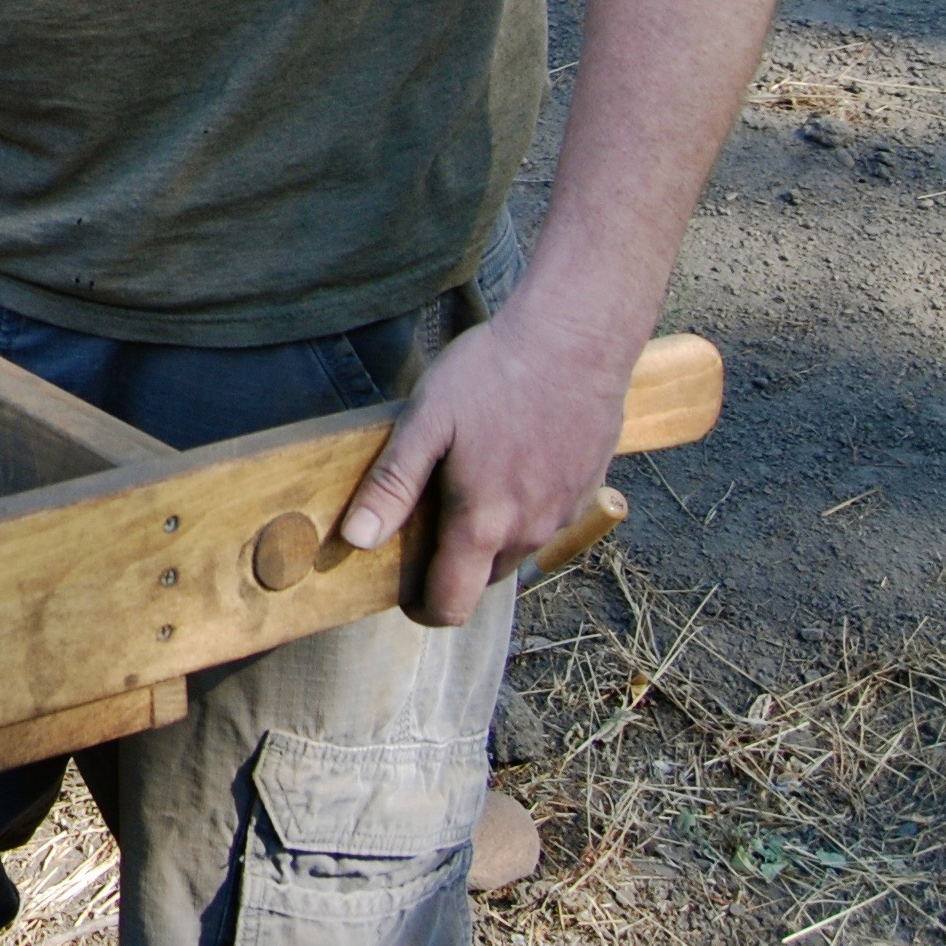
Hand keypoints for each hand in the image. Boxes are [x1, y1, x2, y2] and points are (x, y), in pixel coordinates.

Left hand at [338, 303, 629, 626]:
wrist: (576, 339)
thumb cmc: (493, 374)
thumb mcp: (426, 421)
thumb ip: (392, 485)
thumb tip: (356, 540)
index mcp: (485, 523)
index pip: (452, 606)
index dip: (423, 607)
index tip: (403, 588)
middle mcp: (530, 532)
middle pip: (483, 579)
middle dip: (453, 566)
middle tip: (427, 515)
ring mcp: (565, 514)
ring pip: (517, 550)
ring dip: (489, 535)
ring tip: (467, 478)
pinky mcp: (589, 491)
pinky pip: (546, 521)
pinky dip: (522, 508)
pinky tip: (508, 460)